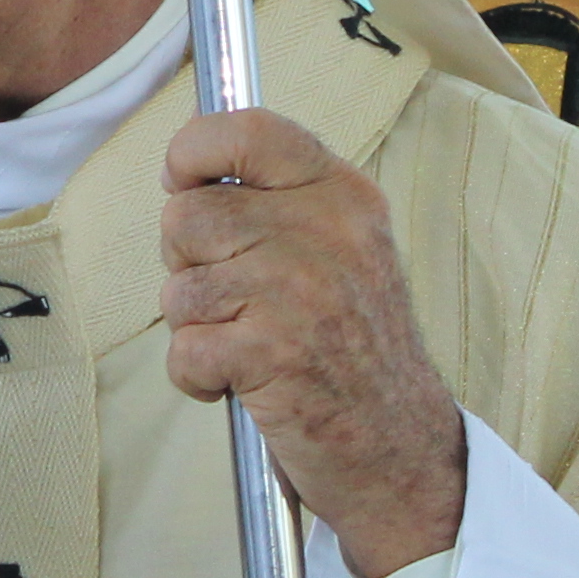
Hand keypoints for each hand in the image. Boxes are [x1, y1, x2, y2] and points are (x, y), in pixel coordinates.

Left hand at [156, 108, 465, 571]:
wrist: (400, 446)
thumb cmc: (352, 349)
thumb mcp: (342, 251)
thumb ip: (279, 203)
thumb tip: (184, 175)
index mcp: (344, 195)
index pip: (248, 131)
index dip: (193, 150)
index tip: (181, 180)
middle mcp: (327, 232)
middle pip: (187, 215)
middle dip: (187, 263)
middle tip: (233, 299)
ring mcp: (300, 291)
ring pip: (178, 287)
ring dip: (196, 328)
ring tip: (248, 345)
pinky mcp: (272, 351)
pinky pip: (183, 348)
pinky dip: (198, 377)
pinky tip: (243, 383)